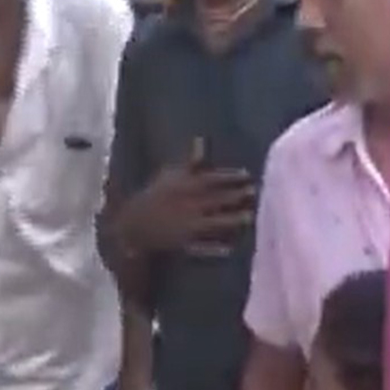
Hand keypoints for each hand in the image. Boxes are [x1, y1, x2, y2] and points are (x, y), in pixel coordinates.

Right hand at [120, 139, 254, 256]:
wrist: (134, 224)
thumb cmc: (156, 196)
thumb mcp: (170, 175)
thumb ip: (190, 161)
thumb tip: (201, 140)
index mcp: (184, 186)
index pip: (212, 178)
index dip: (231, 176)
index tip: (247, 175)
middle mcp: (187, 204)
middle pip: (216, 199)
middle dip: (237, 196)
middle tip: (256, 193)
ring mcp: (186, 225)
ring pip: (213, 222)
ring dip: (232, 220)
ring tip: (250, 217)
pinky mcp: (183, 244)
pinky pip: (201, 247)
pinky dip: (215, 248)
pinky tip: (230, 249)